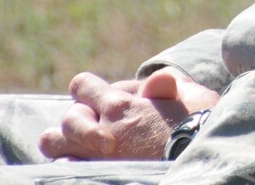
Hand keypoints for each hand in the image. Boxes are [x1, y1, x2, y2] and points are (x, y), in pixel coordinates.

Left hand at [37, 69, 220, 161]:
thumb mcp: (192, 96)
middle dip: (77, 119)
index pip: (82, 85)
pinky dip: (69, 164)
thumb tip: (154, 80)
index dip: (89, 89)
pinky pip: (63, 168)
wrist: (199, 160)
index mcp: (121, 105)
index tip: (102, 99)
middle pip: (66, 117)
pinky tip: (84, 164)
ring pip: (52, 143)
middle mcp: (101, 129)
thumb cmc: (201, 127)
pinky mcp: (98, 174)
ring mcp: (94, 157)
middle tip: (98, 127)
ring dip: (64, 143)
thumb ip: (168, 85)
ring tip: (83, 147)